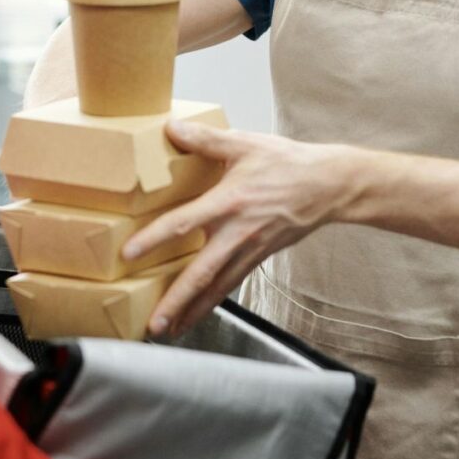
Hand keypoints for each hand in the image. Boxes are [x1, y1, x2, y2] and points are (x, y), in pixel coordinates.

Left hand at [122, 119, 361, 337]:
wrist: (329, 185)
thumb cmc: (287, 163)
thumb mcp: (245, 143)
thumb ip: (206, 138)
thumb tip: (171, 127)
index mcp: (229, 202)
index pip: (184, 223)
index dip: (155, 238)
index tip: (129, 255)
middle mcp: (238, 232)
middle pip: (201, 273)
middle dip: (175, 300)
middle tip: (153, 324)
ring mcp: (250, 249)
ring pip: (216, 287)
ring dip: (192, 310)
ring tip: (169, 331)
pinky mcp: (259, 257)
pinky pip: (232, 283)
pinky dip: (212, 301)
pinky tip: (198, 312)